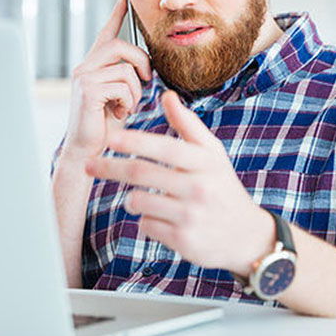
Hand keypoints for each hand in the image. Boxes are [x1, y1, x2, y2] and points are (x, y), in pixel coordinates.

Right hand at [62, 0, 151, 163]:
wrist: (87, 152)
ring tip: (126, 107)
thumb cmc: (105, 127)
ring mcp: (84, 77)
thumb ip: (127, 79)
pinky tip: (119, 113)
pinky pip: (122, 85)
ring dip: (135, 92)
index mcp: (93, 67)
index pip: (106, 34)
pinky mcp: (88, 89)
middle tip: (147, 80)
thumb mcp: (120, 97)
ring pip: (126, 69)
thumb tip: (147, 67)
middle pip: (122, 46)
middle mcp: (84, 67)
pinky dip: (129, 101)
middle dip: (142, 62)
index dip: (116, 15)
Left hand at [85, 90, 273, 275]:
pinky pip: (146, 226)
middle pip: (141, 174)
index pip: (163, 148)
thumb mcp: (212, 154)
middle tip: (88, 164)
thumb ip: (187, 124)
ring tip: (138, 198)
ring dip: (130, 199)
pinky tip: (159, 219)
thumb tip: (166, 94)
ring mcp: (191, 216)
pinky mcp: (184, 242)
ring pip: (139, 201)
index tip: (109, 138)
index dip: (134, 142)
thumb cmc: (222, 187)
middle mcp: (199, 188)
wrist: (247, 237)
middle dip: (109, 167)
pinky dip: (145, 221)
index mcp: (204, 162)